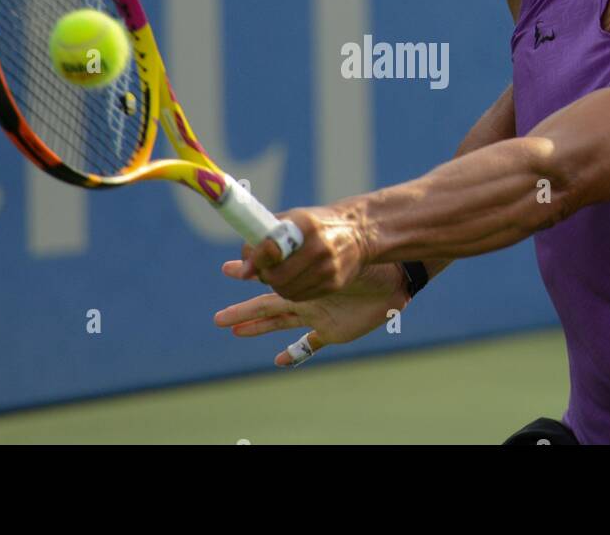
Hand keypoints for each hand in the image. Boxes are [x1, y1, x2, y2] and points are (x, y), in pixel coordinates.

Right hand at [214, 260, 408, 365]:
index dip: (246, 272)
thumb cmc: (359, 254)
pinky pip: (310, 344)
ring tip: (235, 331)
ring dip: (257, 328)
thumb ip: (291, 251)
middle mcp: (304, 295)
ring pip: (280, 323)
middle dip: (241, 311)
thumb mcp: (321, 247)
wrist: (392, 271)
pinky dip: (295, 352)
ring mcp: (317, 313)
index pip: (265, 277)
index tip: (229, 269)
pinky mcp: (333, 330)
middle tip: (217, 318)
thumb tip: (260, 254)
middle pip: (265, 306)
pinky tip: (280, 361)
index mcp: (299, 274)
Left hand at [237, 205, 373, 301]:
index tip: (248, 263)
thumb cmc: (316, 224)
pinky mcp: (334, 284)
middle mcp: (319, 247)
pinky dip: (291, 292)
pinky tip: (293, 281)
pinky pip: (301, 296)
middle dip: (264, 276)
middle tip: (262, 271)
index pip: (271, 247)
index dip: (255, 258)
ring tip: (277, 275)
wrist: (359, 232)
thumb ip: (265, 238)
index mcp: (305, 225)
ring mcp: (328, 268)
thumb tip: (242, 269)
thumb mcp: (293, 219)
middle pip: (277, 275)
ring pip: (287, 290)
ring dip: (276, 286)